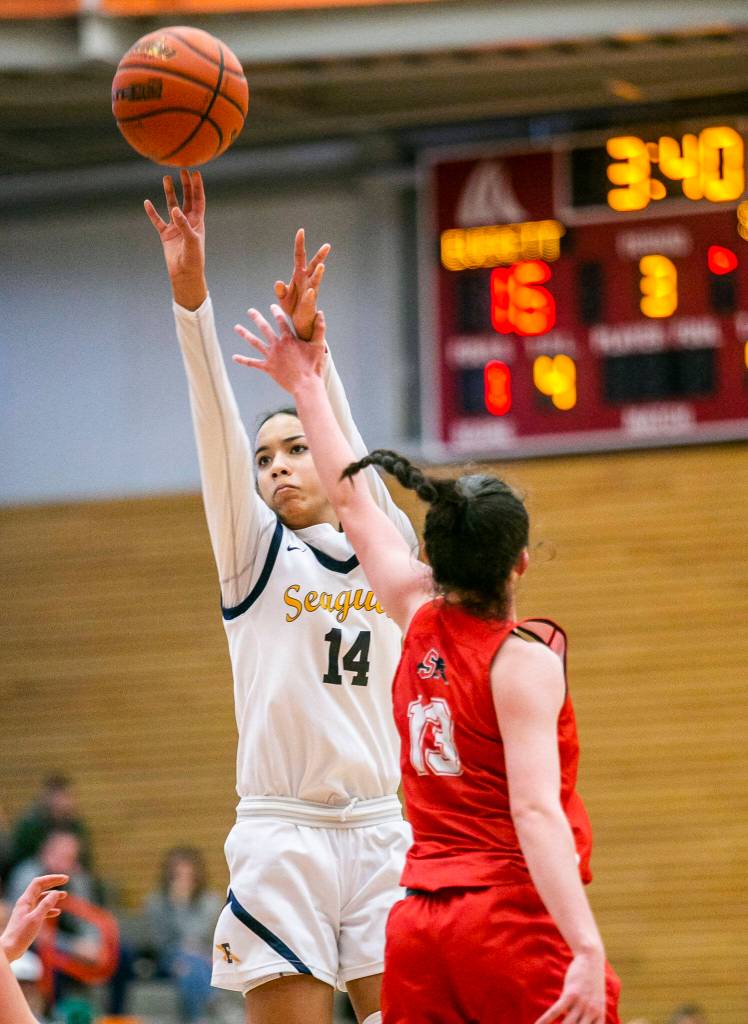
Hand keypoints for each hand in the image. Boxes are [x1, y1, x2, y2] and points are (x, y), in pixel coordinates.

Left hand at [0, 874, 67, 962]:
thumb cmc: (21, 935)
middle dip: (53, 883)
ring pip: (41, 899)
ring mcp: (26, 911)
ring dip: (52, 896)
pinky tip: (57, 912)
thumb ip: (46, 905)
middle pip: (40, 888)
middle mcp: (25, 903)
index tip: (65, 879)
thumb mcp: (36, 918)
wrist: (9, 950)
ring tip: (64, 896)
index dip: (52, 878)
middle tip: (66, 881)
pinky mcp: (28, 920)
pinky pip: (40, 909)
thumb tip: (56, 893)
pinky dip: (49, 908)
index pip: (39, 883)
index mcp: (25, 900)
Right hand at [144, 169, 206, 310]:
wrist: (184, 275)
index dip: (197, 187)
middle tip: (182, 170)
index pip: (198, 200)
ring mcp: (176, 227)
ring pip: (172, 205)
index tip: (195, 173)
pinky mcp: (166, 235)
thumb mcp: (191, 241)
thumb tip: (175, 210)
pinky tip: (147, 202)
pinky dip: (152, 212)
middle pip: (187, 199)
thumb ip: (184, 225)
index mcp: (198, 222)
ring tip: (166, 178)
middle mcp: (187, 222)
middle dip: (185, 185)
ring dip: (170, 192)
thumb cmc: (193, 259)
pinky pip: (157, 220)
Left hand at [233, 304, 325, 395]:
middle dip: (256, 318)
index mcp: (288, 339)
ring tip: (237, 327)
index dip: (276, 312)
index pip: (280, 320)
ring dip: (245, 334)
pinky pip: (253, 363)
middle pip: (264, 328)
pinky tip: (234, 357)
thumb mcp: (318, 346)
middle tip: (250, 311)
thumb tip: (320, 312)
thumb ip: (320, 328)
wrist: (305, 385)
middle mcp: (277, 345)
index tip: (272, 306)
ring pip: (255, 342)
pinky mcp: (268, 368)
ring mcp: (271, 356)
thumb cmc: (314, 366)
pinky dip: (244, 360)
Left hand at [274, 229, 330, 340]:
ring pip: (315, 281)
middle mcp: (306, 281)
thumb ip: (280, 290)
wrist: (299, 322)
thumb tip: (279, 283)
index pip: (300, 257)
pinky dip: (309, 295)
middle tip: (327, 246)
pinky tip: (310, 291)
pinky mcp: (309, 304)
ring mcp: (310, 292)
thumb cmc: (293, 307)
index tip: (301, 231)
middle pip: (314, 266)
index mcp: (298, 275)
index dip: (300, 244)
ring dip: (318, 274)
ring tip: (322, 267)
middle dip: (320, 256)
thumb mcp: (283, 297)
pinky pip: (309, 298)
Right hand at [534, 950, 605, 1023]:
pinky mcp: (570, 995)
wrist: (591, 960)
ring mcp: (581, 1005)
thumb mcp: (595, 1002)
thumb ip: (588, 1016)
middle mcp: (591, 1014)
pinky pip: (556, 1012)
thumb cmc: (591, 982)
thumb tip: (574, 1022)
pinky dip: (545, 1020)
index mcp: (599, 1019)